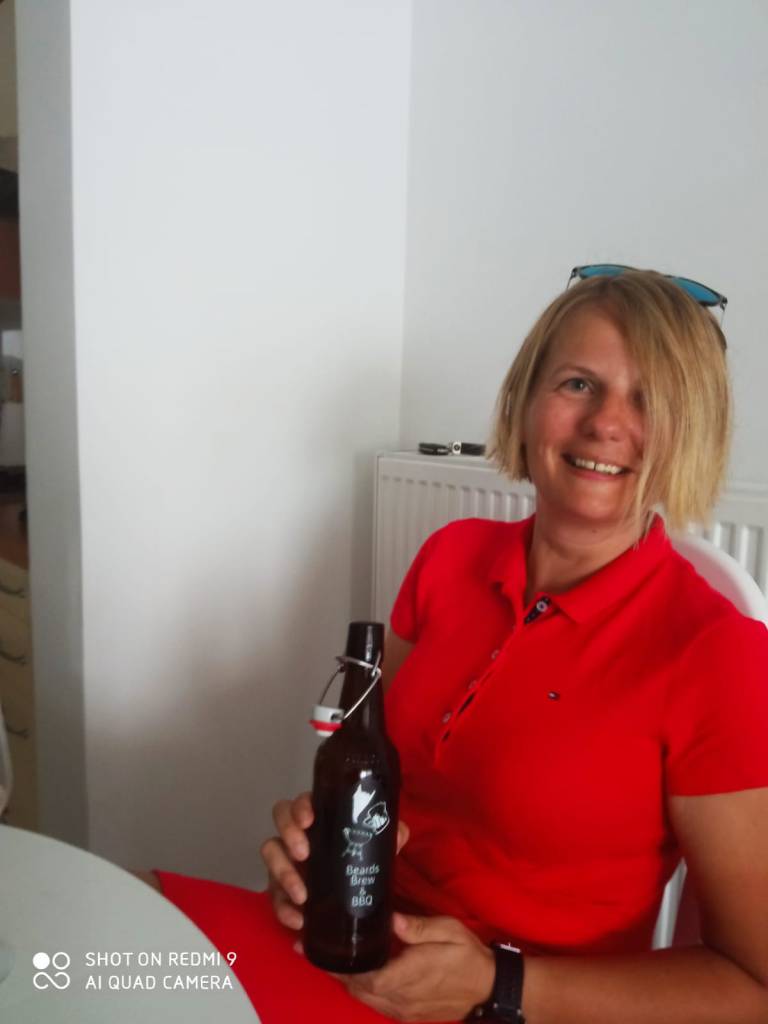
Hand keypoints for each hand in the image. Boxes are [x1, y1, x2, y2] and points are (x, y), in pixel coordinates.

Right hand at [259, 792, 409, 930]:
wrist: (354, 898)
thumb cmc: (363, 858)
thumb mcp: (379, 846)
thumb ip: (390, 835)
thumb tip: (398, 834)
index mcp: (321, 817)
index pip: (303, 801)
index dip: (301, 807)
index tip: (309, 820)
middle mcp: (299, 832)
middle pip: (280, 817)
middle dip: (288, 833)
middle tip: (304, 854)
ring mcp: (287, 858)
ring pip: (270, 852)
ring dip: (283, 873)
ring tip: (302, 895)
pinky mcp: (282, 888)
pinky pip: (274, 895)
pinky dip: (283, 908)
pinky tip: (299, 920)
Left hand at [337, 913, 494, 1021]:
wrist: (487, 986)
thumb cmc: (466, 953)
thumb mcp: (448, 930)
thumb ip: (419, 927)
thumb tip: (392, 920)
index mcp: (413, 973)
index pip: (372, 979)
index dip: (348, 971)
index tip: (329, 955)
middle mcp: (406, 997)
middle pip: (363, 991)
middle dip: (341, 976)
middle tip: (320, 955)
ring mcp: (407, 1011)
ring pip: (369, 1001)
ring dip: (351, 985)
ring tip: (334, 964)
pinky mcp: (410, 1016)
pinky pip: (380, 1007)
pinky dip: (365, 994)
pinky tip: (358, 979)